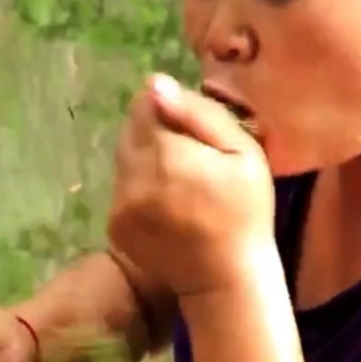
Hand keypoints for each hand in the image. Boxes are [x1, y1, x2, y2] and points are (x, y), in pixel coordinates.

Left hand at [108, 74, 276, 296]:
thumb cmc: (245, 211)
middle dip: (154, 135)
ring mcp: (119, 203)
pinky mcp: (114, 225)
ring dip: (145, 161)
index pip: (145, 106)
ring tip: (180, 183)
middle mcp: (132, 175)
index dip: (169, 111)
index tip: (193, 132)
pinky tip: (167, 205)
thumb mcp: (243, 152)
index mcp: (164, 152)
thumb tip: (156, 84)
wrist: (226, 277)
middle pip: (130, 131)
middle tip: (189, 159)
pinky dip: (138, 189)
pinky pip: (121, 189)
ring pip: (123, 160)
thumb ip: (199, 113)